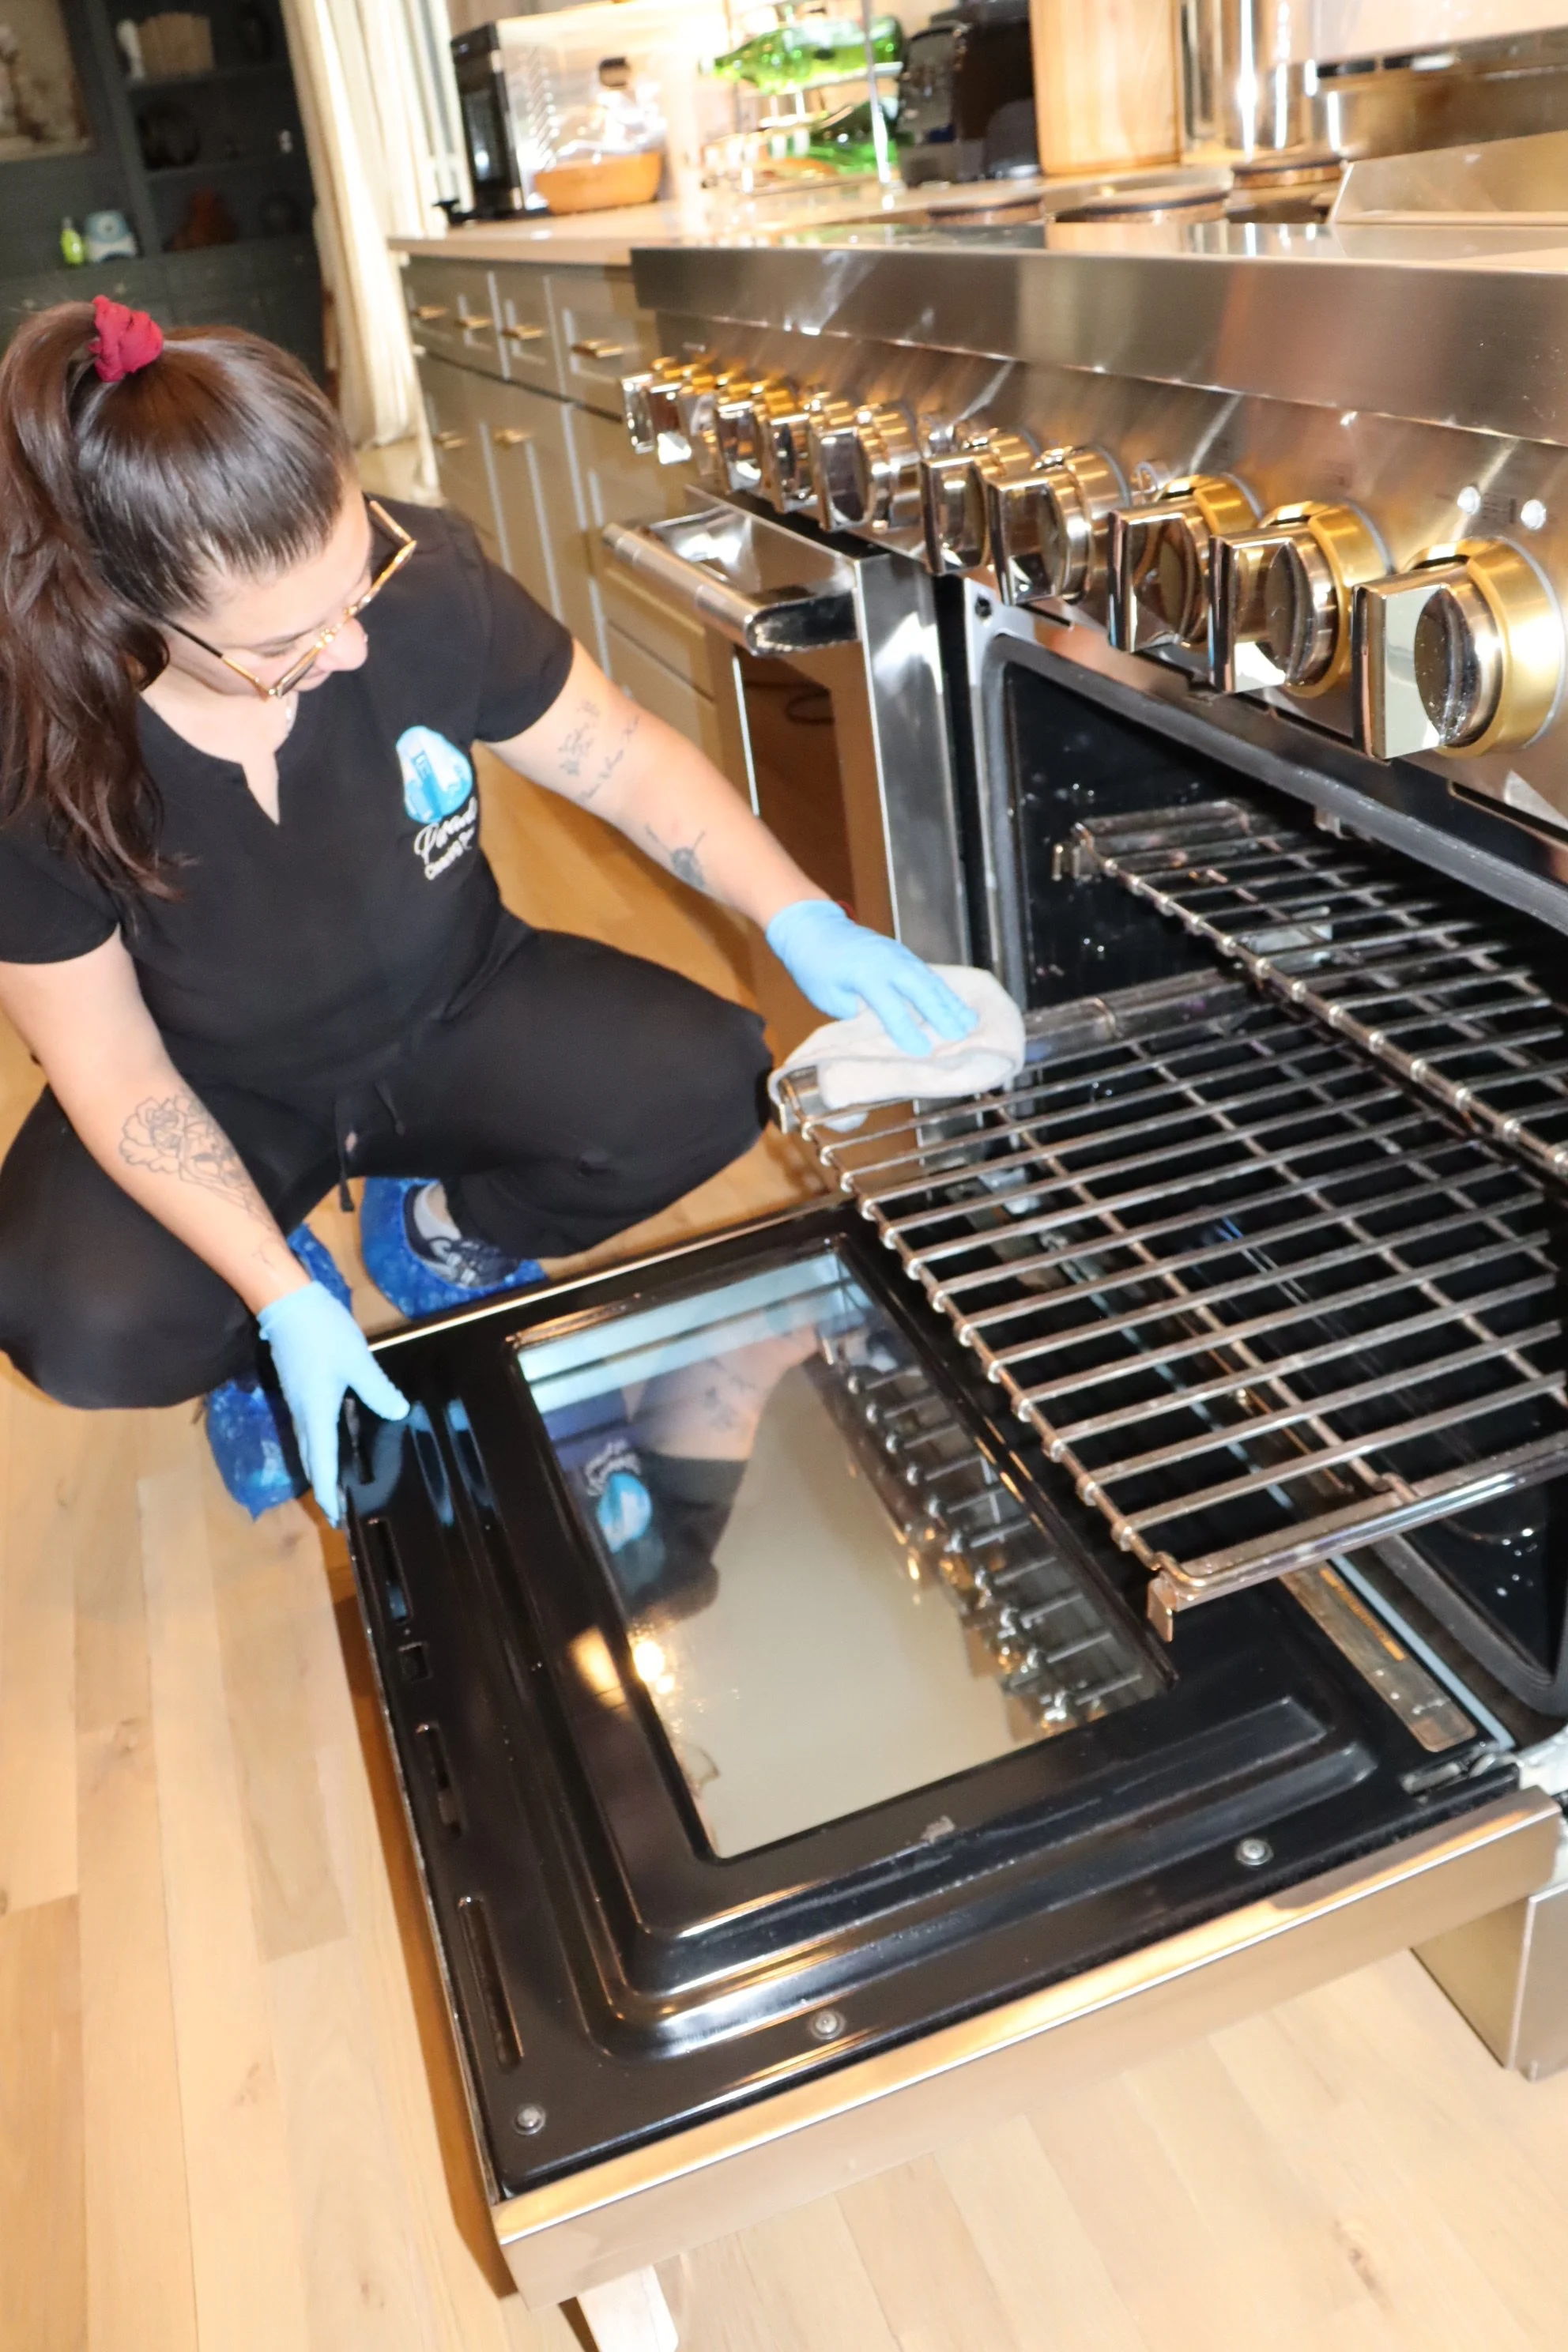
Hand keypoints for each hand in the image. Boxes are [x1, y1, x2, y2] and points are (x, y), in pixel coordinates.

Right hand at [258, 1280, 409, 1524]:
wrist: (286, 1303)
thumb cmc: (322, 1332)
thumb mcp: (357, 1361)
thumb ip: (377, 1389)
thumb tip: (397, 1412)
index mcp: (317, 1412)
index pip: (323, 1462)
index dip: (329, 1490)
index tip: (335, 1516)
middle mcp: (303, 1414)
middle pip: (312, 1458)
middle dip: (323, 1486)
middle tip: (336, 1509)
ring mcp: (297, 1402)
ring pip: (309, 1444)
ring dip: (321, 1467)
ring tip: (336, 1485)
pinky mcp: (298, 1390)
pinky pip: (309, 1428)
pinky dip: (320, 1445)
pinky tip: (334, 1443)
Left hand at [765, 899, 978, 1056]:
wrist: (815, 928)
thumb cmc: (816, 966)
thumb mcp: (828, 996)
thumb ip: (855, 1013)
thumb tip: (880, 1032)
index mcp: (864, 973)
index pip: (890, 1007)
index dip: (906, 1030)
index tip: (921, 1051)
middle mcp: (886, 961)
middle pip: (920, 989)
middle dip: (941, 1013)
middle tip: (959, 1035)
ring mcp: (898, 954)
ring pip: (929, 979)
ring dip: (950, 1001)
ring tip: (968, 1022)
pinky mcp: (903, 954)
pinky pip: (928, 973)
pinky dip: (944, 990)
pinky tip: (957, 1005)